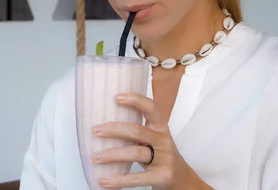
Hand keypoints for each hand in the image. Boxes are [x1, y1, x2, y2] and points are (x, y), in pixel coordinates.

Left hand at [91, 92, 211, 189]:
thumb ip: (136, 129)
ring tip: (95, 157)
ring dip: (112, 154)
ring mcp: (165, 159)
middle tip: (95, 130)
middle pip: (137, 130)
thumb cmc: (160, 155)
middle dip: (114, 129)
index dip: (135, 100)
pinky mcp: (163, 177)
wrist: (182, 180)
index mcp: (160, 127)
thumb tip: (102, 122)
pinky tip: (104, 181)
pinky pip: (138, 178)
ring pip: (135, 153)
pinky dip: (119, 180)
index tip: (116, 96)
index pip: (151, 108)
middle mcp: (164, 140)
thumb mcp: (153, 138)